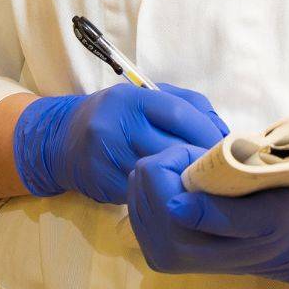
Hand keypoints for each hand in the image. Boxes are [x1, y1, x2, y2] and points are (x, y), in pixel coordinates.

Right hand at [13, 83, 226, 203]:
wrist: (62, 139)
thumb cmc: (117, 114)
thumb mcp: (146, 97)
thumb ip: (186, 105)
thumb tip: (223, 130)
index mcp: (131, 99)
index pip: (178, 114)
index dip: (207, 131)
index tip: (226, 145)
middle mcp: (116, 126)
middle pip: (171, 145)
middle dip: (200, 158)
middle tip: (223, 167)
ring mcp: (107, 157)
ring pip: (159, 171)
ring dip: (185, 177)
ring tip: (204, 180)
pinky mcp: (103, 184)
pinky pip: (143, 190)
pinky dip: (163, 190)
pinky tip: (175, 191)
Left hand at [126, 143, 288, 284]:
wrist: (283, 249)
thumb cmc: (279, 224)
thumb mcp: (265, 216)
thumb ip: (220, 214)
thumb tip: (173, 207)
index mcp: (183, 243)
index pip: (154, 174)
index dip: (182, 155)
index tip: (211, 162)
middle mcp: (160, 252)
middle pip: (141, 179)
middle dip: (174, 165)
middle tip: (209, 175)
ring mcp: (154, 252)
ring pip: (137, 186)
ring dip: (169, 175)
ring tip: (202, 185)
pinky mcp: (152, 248)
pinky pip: (139, 200)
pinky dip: (163, 187)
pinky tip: (190, 194)